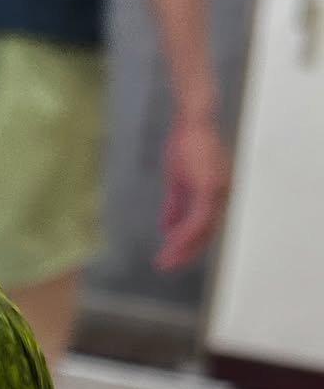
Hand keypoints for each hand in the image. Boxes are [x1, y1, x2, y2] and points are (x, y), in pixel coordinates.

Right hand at [155, 114, 231, 271]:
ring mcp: (218, 192)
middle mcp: (222, 195)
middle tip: (167, 266)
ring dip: (182, 247)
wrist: (191, 122)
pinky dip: (184, 233)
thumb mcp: (177, 181)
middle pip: (206, 233)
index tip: (172, 257)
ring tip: (165, 260)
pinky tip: (170, 242)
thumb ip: (174, 206)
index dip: (188, 244)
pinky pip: (197, 219)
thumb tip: (167, 228)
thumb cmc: (186, 144)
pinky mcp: (209, 187)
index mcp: (216, 194)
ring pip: (202, 230)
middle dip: (185, 252)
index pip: (205, 227)